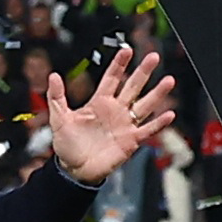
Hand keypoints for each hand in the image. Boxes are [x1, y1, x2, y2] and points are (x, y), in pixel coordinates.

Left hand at [42, 47, 178, 185]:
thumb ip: (57, 97)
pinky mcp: (131, 141)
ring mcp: (125, 125)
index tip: (126, 51)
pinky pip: (148, 130)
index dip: (119, 65)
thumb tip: (53, 76)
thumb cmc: (67, 145)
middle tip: (153, 56)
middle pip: (132, 87)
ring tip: (168, 80)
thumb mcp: (59, 119)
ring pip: (145, 105)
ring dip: (157, 93)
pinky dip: (158, 123)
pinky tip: (169, 114)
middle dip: (143, 72)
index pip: (111, 79)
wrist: (75, 170)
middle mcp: (115, 111)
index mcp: (99, 103)